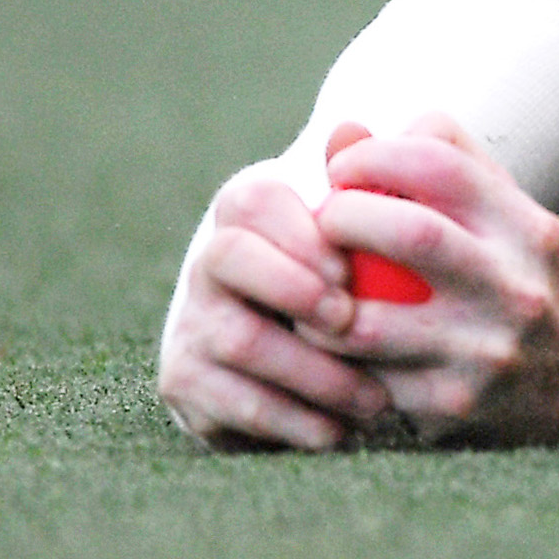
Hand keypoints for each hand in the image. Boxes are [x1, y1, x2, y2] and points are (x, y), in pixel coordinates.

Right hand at [156, 154, 392, 451]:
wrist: (306, 344)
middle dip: (295, 292)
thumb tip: (350, 128)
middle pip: (229, 258)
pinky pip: (233, 403)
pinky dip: (293, 419)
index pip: (253, 201)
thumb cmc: (356, 271)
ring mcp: (190, 322)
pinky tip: (340, 431)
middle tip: (353, 323)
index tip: (351, 269)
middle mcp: (207, 261)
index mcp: (246, 209)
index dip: (300, 234)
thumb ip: (368, 178)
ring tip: (374, 397)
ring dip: (313, 371)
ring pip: (240, 340)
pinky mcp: (184, 382)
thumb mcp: (368, 227)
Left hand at [316, 113, 558, 442]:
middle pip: (411, 234)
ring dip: (318, 302)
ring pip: (367, 323)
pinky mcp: (450, 405)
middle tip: (319, 221)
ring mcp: (484, 353)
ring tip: (310, 289)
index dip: (376, 156)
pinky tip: (325, 341)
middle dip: (344, 218)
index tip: (342, 167)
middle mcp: (515, 288)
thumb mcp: (498, 213)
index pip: (442, 164)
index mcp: (528, 230)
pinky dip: (331, 357)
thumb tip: (343, 132)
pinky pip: (363, 378)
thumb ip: (432, 161)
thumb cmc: (510, 273)